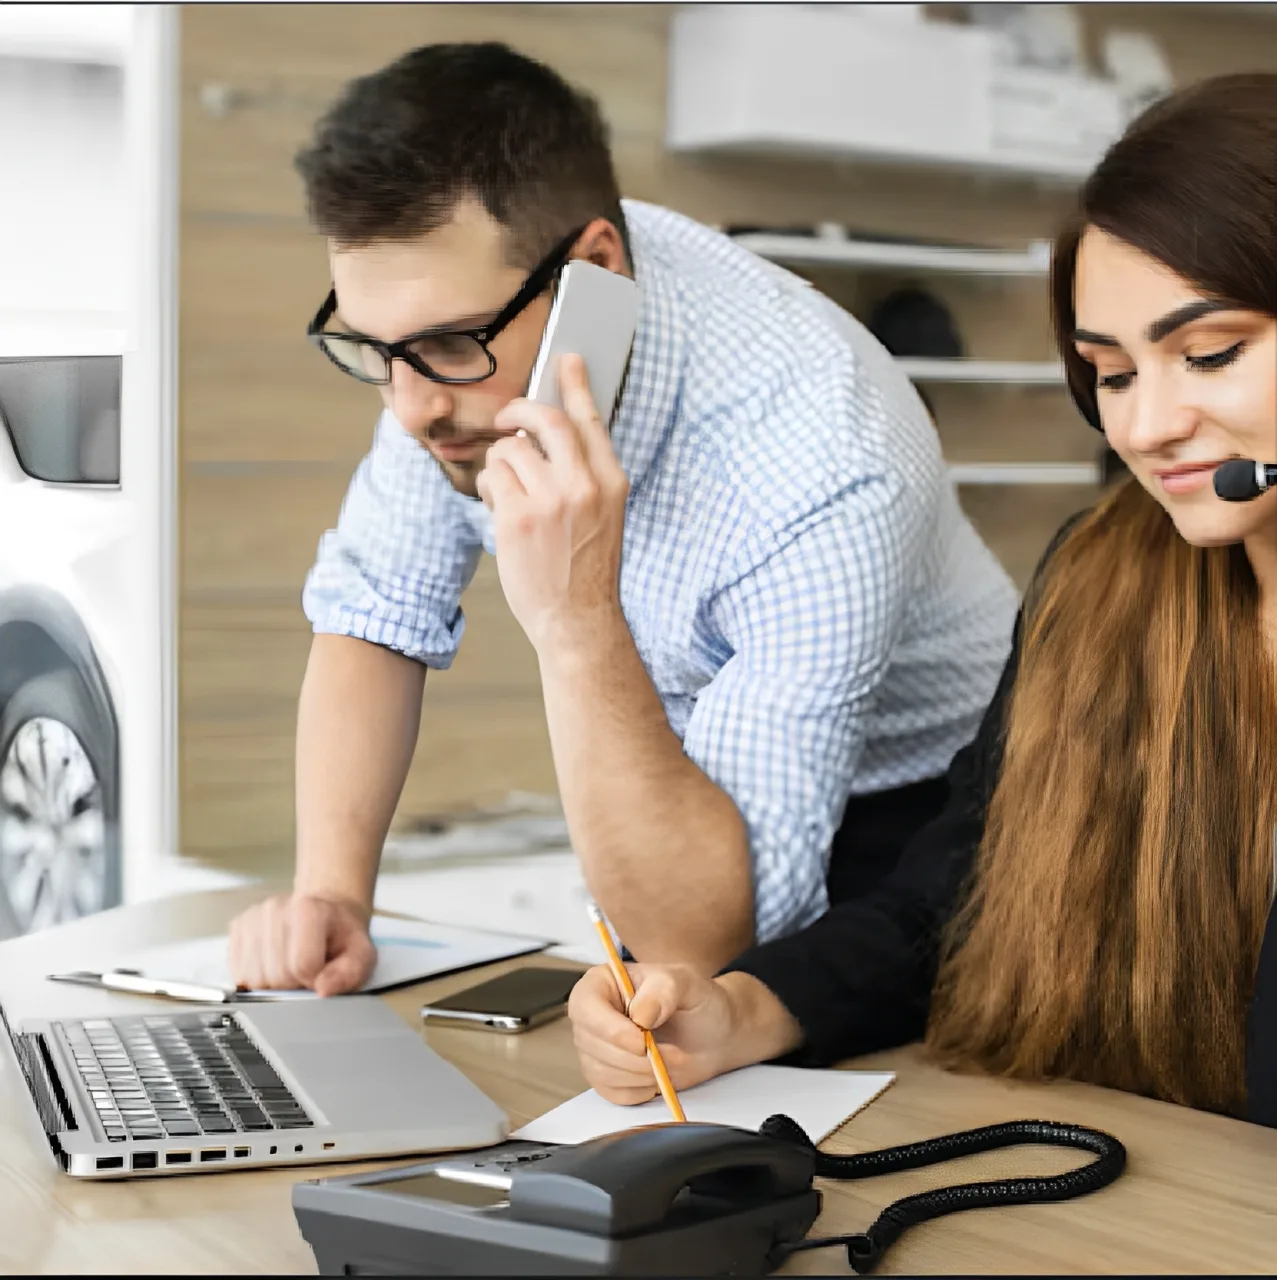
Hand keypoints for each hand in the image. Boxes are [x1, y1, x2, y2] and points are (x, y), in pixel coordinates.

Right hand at [227, 892, 374, 996]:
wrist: (327, 915)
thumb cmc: (343, 939)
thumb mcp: (361, 956)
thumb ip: (349, 974)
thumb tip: (323, 990)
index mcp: (310, 909)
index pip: (302, 966)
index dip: (314, 980)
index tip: (323, 973)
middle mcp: (276, 907)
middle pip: (275, 975)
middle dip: (293, 984)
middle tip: (308, 971)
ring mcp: (253, 916)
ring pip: (252, 977)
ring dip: (273, 983)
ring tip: (291, 966)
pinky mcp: (238, 927)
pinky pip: (238, 972)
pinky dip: (255, 978)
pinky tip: (273, 964)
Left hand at [475, 353, 628, 652]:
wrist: (578, 619)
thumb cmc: (586, 569)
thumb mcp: (604, 516)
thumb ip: (585, 476)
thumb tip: (546, 434)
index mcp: (612, 482)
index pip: (591, 421)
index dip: (576, 386)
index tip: (567, 360)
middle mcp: (585, 485)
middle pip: (546, 419)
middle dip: (521, 410)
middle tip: (508, 416)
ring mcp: (551, 500)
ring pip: (510, 448)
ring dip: (501, 462)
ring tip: (508, 490)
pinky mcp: (518, 516)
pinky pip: (493, 477)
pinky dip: (490, 488)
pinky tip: (500, 509)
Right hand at [568, 963, 752, 1104]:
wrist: (712, 1034)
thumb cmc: (697, 1001)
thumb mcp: (686, 983)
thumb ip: (663, 991)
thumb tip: (639, 1013)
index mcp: (602, 982)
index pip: (585, 1006)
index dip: (609, 1029)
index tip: (641, 1042)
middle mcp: (592, 1015)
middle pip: (591, 1045)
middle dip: (634, 1058)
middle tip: (673, 1055)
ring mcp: (596, 1047)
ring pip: (601, 1072)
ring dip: (641, 1075)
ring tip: (672, 1062)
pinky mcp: (606, 1076)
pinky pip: (612, 1093)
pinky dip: (639, 1090)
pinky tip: (658, 1075)